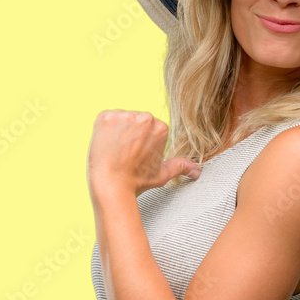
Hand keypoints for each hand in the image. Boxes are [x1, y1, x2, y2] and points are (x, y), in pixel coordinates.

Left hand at [86, 110, 201, 198]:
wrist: (110, 184)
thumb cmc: (135, 181)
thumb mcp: (161, 174)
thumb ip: (179, 167)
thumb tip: (196, 171)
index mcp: (161, 128)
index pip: (147, 128)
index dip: (140, 142)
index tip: (134, 154)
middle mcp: (145, 117)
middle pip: (135, 121)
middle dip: (129, 134)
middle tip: (123, 153)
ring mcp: (125, 115)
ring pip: (120, 119)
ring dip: (117, 131)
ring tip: (114, 150)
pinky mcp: (106, 116)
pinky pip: (105, 119)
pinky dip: (103, 130)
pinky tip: (105, 144)